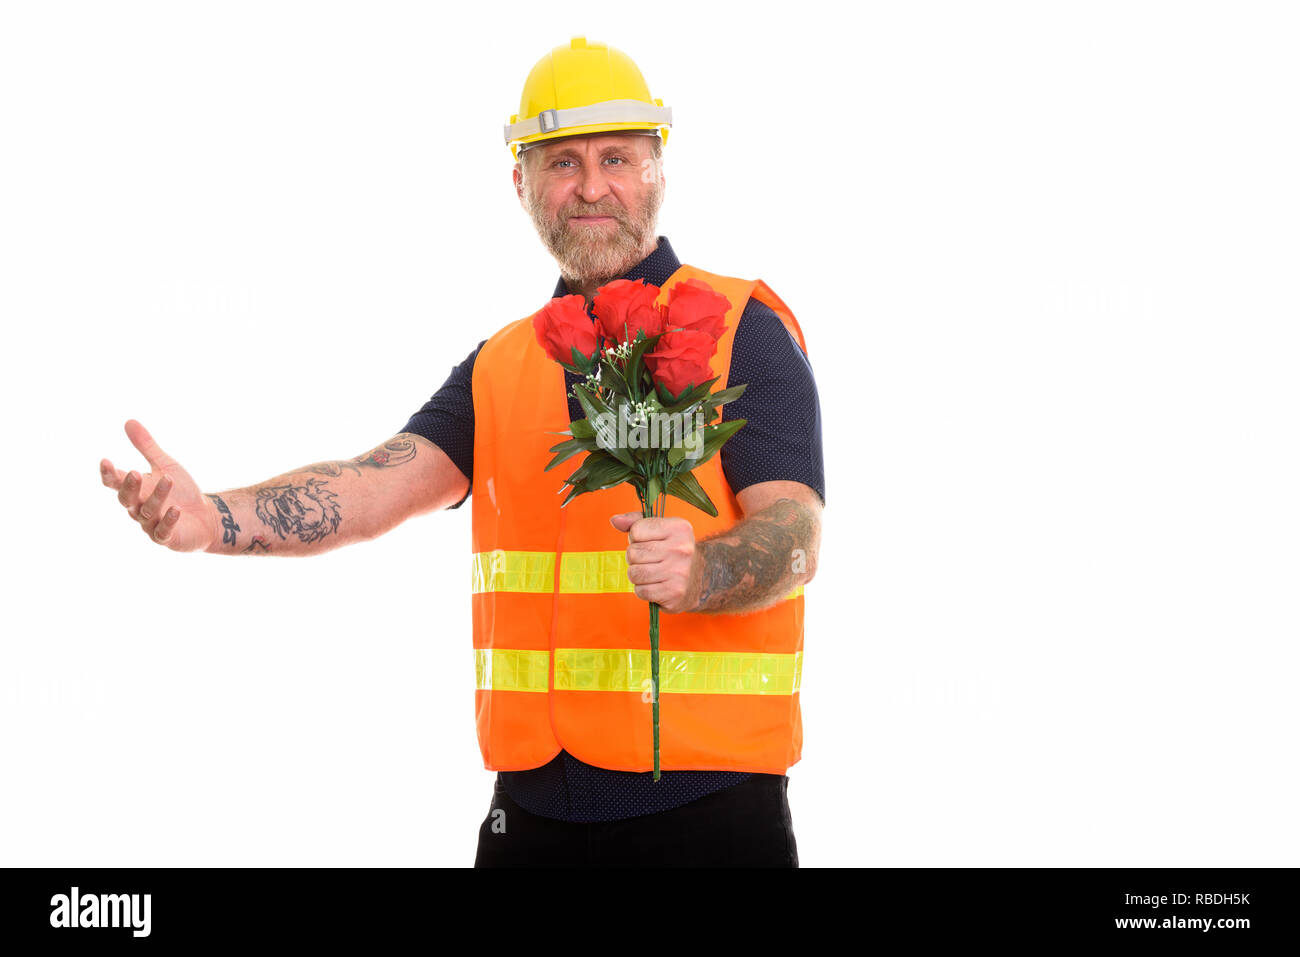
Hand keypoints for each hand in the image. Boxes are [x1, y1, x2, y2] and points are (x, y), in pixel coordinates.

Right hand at [101, 419, 219, 551]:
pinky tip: (175, 509)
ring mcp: (151, 525)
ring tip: (168, 479)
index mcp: (135, 491)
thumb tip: (128, 421)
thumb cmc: (182, 491)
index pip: (115, 483)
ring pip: (147, 512)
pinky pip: (163, 531)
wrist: (206, 516)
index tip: (105, 461)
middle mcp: (138, 508)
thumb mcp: (165, 465)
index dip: (109, 474)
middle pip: (127, 499)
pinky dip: (168, 520)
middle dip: (130, 486)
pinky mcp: (167, 538)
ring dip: (157, 496)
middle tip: (135, 472)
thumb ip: (146, 447)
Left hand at [609, 512, 701, 613]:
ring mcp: (679, 572)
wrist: (701, 578)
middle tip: (650, 560)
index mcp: (679, 528)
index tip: (649, 542)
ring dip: (637, 575)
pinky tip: (656, 585)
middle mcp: (681, 549)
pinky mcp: (674, 593)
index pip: (636, 531)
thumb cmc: (673, 550)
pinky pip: (641, 591)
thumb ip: (636, 521)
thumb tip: (615, 520)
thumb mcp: (660, 529)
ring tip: (651, 572)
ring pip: (634, 573)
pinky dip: (643, 590)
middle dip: (635, 558)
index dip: (636, 538)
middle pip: (633, 553)